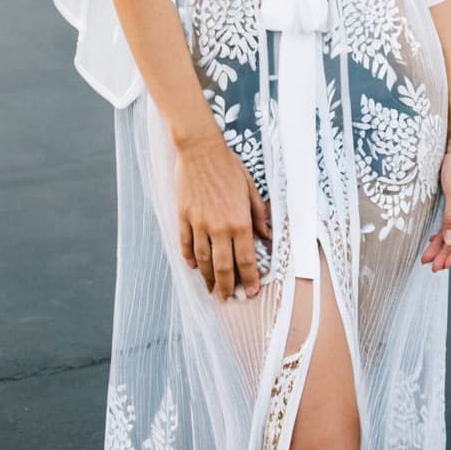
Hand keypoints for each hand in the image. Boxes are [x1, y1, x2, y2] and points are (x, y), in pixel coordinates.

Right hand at [175, 136, 271, 299]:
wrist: (200, 150)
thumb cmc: (228, 167)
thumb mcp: (250, 189)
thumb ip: (258, 215)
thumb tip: (267, 236)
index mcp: (239, 221)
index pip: (246, 259)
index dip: (249, 279)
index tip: (250, 292)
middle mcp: (219, 227)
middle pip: (223, 267)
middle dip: (227, 287)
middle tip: (228, 299)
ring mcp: (198, 223)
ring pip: (203, 260)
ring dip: (207, 278)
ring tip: (211, 290)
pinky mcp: (183, 217)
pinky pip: (185, 244)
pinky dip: (189, 258)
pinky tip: (193, 268)